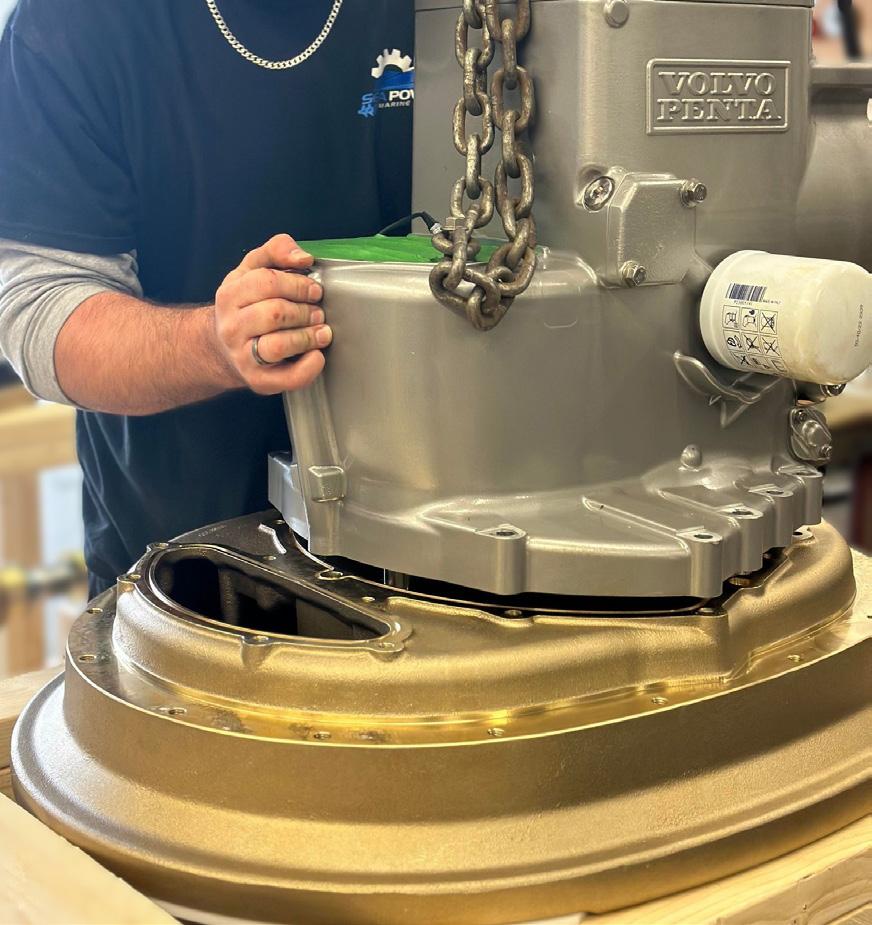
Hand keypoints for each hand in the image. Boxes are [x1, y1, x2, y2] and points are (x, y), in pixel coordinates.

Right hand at [213, 233, 331, 393]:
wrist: (220, 348)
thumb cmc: (245, 306)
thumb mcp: (251, 270)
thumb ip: (275, 251)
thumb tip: (302, 256)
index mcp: (230, 295)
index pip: (266, 282)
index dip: (298, 284)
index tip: (314, 290)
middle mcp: (232, 326)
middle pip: (275, 313)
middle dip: (305, 311)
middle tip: (318, 313)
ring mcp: (243, 356)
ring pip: (280, 345)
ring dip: (308, 336)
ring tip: (322, 332)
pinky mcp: (258, 380)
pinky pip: (288, 377)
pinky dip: (309, 367)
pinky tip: (317, 356)